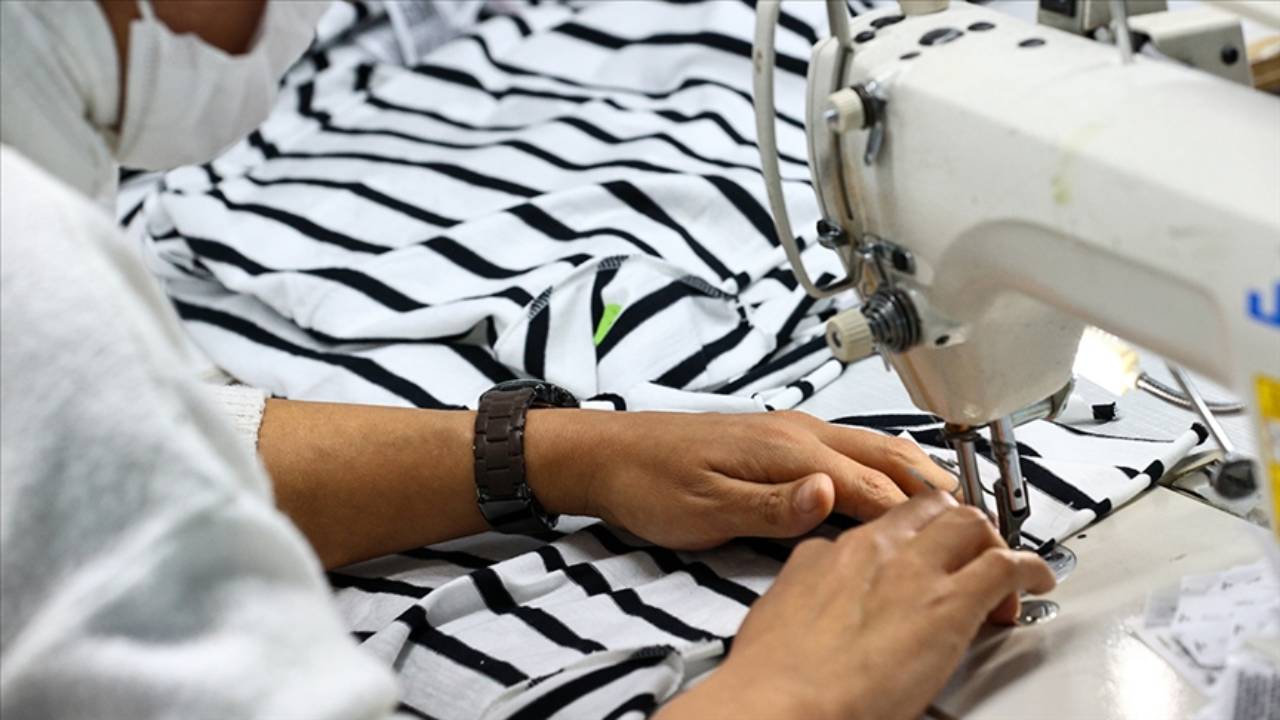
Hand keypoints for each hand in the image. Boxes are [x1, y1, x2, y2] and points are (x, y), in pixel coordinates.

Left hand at [526, 409, 959, 549]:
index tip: (962, 540)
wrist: (610, 453)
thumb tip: (832, 496)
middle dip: (935, 488)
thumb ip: (774, 507)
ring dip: (916, 470)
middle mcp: (799, 433)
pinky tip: (890, 477)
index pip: (873, 488)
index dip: (921, 518)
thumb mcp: (708, 510)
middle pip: (885, 459)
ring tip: (955, 496)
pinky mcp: (778, 436)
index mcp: (790, 452)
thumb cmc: (653, 483)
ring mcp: (790, 430)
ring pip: (871, 446)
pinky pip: (849, 445)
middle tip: (981, 517)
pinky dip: (884, 462)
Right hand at [654, 492, 1056, 719]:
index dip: (910, 538)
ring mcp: (915, 570)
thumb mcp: (779, 611)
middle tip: (965, 555)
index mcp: (831, 552)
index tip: (917, 554)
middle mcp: (876, 549)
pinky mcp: (951, 602)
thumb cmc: (775, 673)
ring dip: (991, 544)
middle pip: (930, 510)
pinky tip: (1035, 581)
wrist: (784, 701)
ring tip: (1002, 571)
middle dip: (954, 528)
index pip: (883, 524)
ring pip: (971, 525)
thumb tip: (816, 595)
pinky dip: (1030, 569)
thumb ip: (809, 590)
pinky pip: (1006, 565)